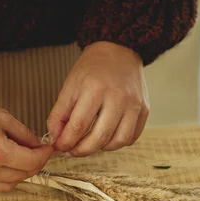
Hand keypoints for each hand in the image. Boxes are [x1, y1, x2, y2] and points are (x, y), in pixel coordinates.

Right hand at [0, 79, 52, 191]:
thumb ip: (23, 134)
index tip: (47, 147)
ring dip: (20, 173)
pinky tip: (5, 165)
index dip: (44, 154)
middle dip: (34, 163)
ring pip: (10, 184)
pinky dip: (4, 179)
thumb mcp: (1, 116)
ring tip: (21, 157)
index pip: (33, 161)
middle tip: (36, 150)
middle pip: (24, 175)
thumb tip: (37, 145)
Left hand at [47, 41, 149, 155]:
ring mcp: (134, 104)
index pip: (78, 126)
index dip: (65, 142)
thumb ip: (59, 115)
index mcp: (95, 88)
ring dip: (99, 148)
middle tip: (71, 150)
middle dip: (81, 150)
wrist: (119, 50)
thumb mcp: (69, 87)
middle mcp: (118, 97)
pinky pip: (131, 137)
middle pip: (99, 138)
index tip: (59, 146)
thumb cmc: (92, 68)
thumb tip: (55, 140)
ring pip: (117, 141)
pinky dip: (116, 143)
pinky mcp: (145, 109)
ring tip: (89, 143)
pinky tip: (106, 136)